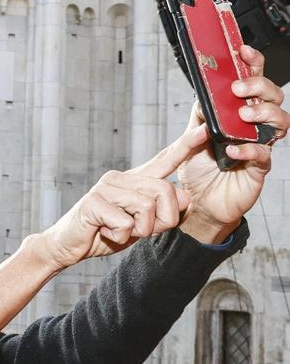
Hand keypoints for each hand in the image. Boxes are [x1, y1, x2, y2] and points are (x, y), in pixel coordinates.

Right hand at [41, 146, 190, 269]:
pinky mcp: (93, 202)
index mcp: (133, 180)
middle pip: (164, 191)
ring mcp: (105, 187)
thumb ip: (162, 211)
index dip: (185, 146)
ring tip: (120, 231)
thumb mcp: (140, 224)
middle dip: (163, 220)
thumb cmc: (104, 232)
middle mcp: (120, 178)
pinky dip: (120, 235)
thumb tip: (184, 197)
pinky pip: (125, 223)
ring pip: (147, 207)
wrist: (67, 246)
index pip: (163, 160)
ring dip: (139, 230)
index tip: (205, 130)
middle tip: (142, 231)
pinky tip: (104, 232)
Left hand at [176, 45, 289, 243]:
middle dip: (259, 87)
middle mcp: (254, 126)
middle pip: (273, 96)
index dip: (253, 65)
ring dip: (263, 113)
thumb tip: (202, 94)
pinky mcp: (260, 167)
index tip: (243, 52)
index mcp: (238, 113)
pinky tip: (234, 148)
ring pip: (281, 120)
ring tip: (244, 115)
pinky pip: (264, 153)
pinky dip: (250, 148)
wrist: (200, 203)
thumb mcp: (191, 138)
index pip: (253, 83)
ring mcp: (261, 144)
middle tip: (240, 90)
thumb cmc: (199, 169)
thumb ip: (198, 117)